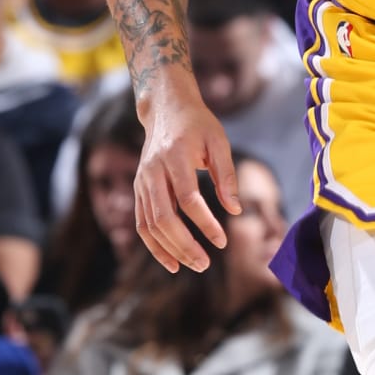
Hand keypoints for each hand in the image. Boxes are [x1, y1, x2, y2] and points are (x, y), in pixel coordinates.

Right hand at [134, 80, 240, 271]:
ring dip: (170, 250)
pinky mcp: (138, 189)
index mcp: (175, 156)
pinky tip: (171, 262)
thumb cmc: (198, 125)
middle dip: (184, 245)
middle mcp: (153, 171)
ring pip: (150, 224)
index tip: (222, 242)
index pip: (187, 199)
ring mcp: (142, 181)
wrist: (166, 109)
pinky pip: (142, 223)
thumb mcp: (219, 142)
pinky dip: (154, 245)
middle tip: (205, 264)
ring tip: (194, 266)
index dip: (205, 224)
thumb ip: (227, 176)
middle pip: (164, 217)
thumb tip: (235, 211)